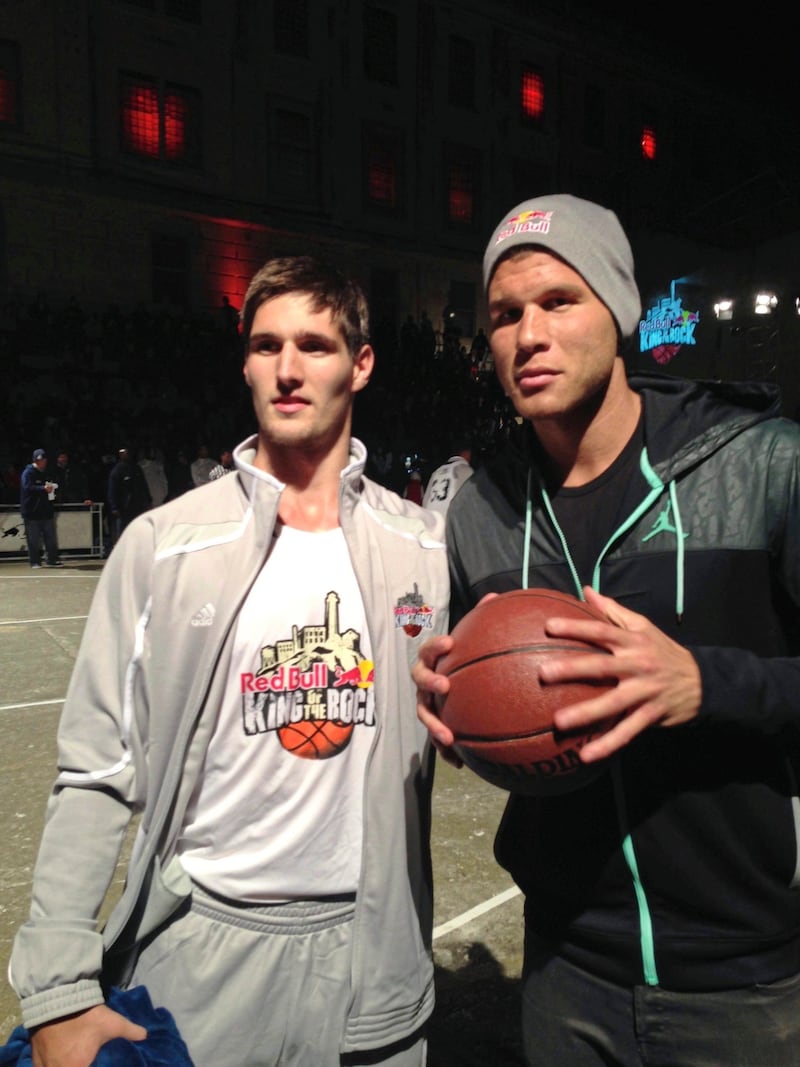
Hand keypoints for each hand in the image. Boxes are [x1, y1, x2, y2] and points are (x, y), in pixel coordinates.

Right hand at [31, 1004, 146, 1066]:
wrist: (57, 997)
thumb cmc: (86, 1015)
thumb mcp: (112, 1022)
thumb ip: (130, 1031)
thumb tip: (146, 1035)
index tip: (92, 1064)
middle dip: (77, 1066)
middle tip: (83, 1061)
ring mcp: (44, 1066)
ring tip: (71, 1061)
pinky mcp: (35, 1058)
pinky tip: (58, 1062)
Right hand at [412, 593, 499, 767]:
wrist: (453, 685)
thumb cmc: (462, 660)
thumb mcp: (471, 641)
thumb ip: (481, 620)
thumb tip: (497, 596)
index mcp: (433, 660)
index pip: (429, 649)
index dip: (436, 645)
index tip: (450, 642)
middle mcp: (425, 682)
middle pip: (420, 680)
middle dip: (431, 682)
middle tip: (445, 686)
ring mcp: (427, 704)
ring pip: (425, 714)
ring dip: (434, 725)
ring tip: (449, 737)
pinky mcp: (436, 725)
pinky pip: (438, 741)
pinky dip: (448, 753)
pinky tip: (462, 763)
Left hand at [541, 586, 701, 761]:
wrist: (703, 681)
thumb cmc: (663, 651)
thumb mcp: (643, 626)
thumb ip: (612, 611)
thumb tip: (586, 590)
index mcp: (633, 641)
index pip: (601, 631)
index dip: (575, 627)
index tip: (548, 626)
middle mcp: (638, 665)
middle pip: (602, 666)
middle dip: (572, 669)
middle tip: (543, 673)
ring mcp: (645, 692)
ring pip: (613, 704)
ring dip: (586, 713)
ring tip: (559, 722)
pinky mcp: (651, 715)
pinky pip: (627, 732)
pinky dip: (607, 745)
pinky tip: (585, 755)